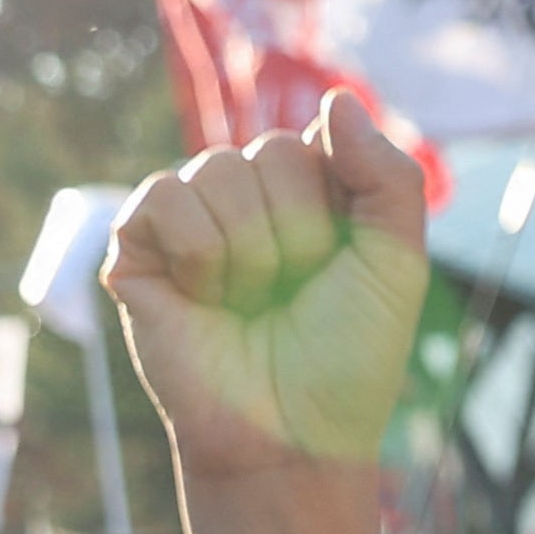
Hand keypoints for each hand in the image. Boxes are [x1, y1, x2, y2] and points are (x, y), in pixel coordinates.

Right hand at [105, 96, 428, 533]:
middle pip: (271, 153)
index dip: (339, 211)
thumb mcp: (397, 265)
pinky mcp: (137, 247)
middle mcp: (246, 199)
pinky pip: (165, 196)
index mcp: (309, 195)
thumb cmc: (347, 361)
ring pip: (217, 171)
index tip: (341, 269)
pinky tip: (204, 300)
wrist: (290, 436)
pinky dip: (199, 254)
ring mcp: (189, 220)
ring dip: (251, 254)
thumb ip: (389, 177)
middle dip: (298, 236)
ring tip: (248, 305)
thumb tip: (335, 97)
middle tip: (292, 297)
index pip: (320, 142)